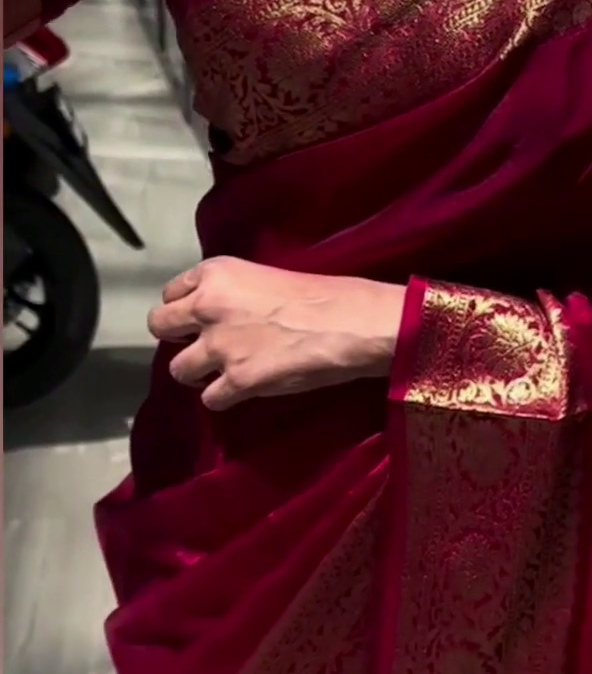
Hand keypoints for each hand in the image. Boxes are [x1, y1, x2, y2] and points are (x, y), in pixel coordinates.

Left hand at [148, 257, 405, 409]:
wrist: (350, 324)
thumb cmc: (323, 295)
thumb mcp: (265, 276)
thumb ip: (233, 293)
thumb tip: (224, 315)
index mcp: (215, 274)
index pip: (171, 292)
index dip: (185, 309)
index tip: (202, 321)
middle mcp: (207, 306)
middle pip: (159, 325)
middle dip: (178, 339)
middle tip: (203, 348)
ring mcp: (219, 346)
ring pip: (178, 369)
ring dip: (198, 374)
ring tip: (222, 374)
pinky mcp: (236, 381)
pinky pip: (209, 399)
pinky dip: (223, 398)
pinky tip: (242, 391)